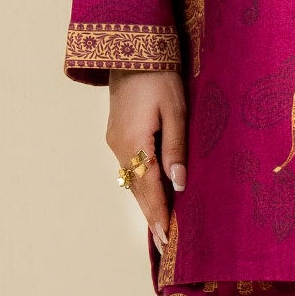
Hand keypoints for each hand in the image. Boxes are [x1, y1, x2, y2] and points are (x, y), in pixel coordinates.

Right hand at [106, 69, 185, 246]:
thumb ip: (177, 148)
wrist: (132, 50)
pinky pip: (131, 167)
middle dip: (152, 217)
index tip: (166, 240)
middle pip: (137, 190)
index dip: (159, 215)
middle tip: (163, 245)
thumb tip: (179, 184)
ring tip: (161, 226)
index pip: (149, 189)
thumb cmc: (159, 76)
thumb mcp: (175, 111)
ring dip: (147, 202)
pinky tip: (153, 194)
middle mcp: (119, 147)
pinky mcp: (117, 134)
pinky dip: (142, 184)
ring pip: (133, 179)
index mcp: (135, 143)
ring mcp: (115, 141)